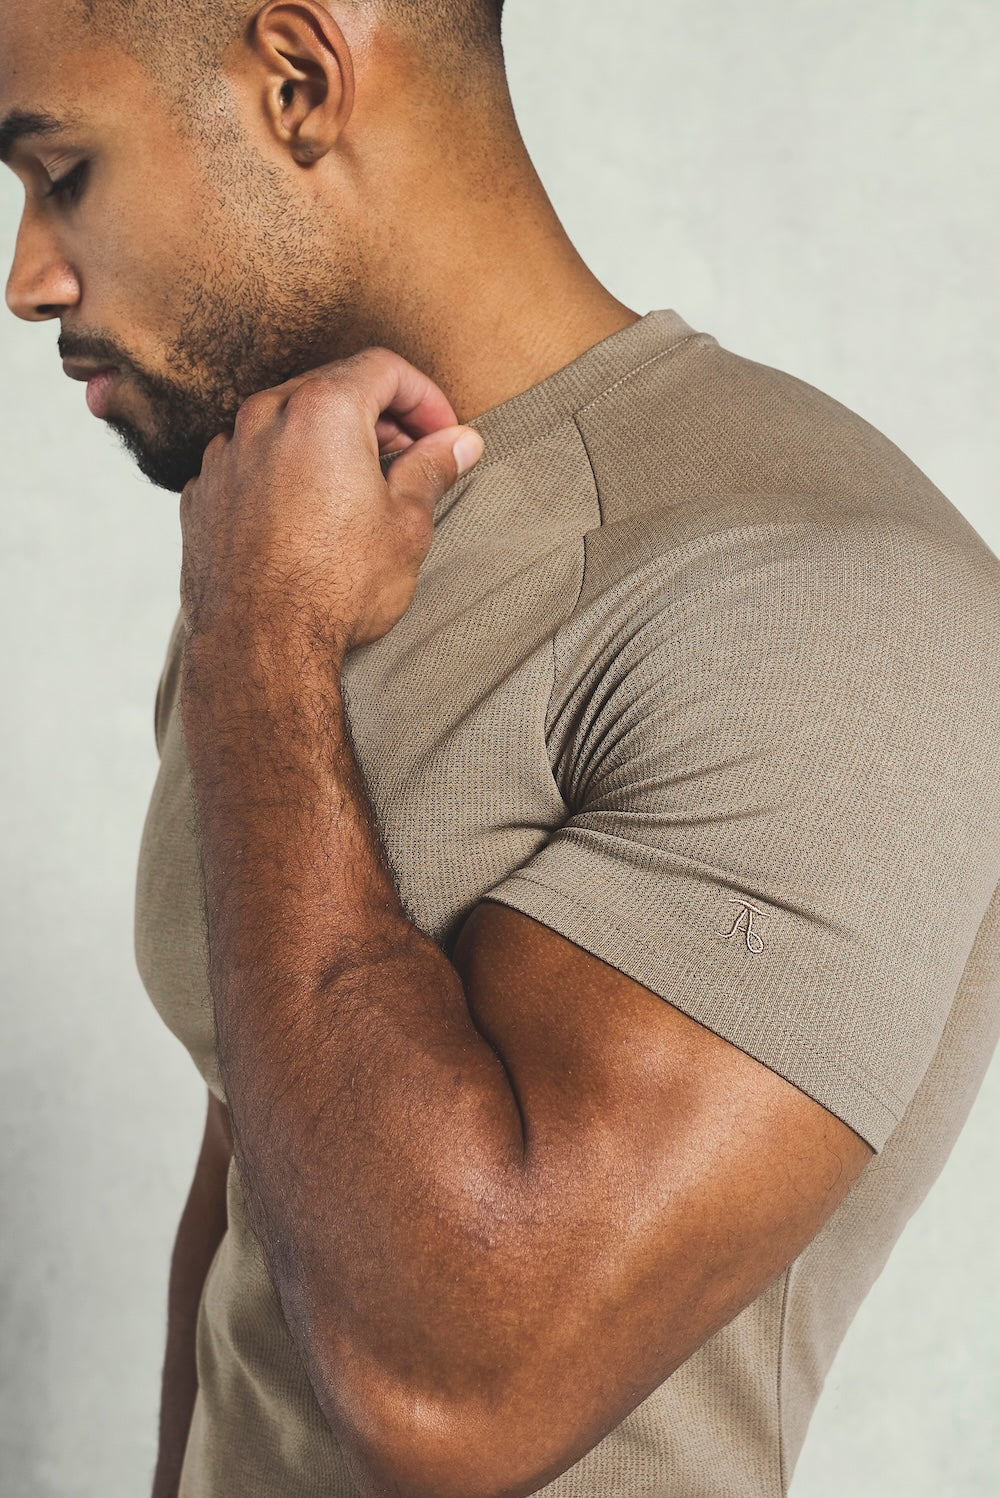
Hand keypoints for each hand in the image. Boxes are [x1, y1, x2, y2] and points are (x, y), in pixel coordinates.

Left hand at [178, 347, 483, 657]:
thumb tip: (458, 444)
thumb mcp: (405, 526)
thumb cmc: (334, 589)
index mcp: (323, 411)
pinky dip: (282, 472)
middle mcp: (265, 417)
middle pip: (332, 387)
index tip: (441, 434)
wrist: (260, 647)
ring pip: (286, 422)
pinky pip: (250, 461)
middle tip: (411, 459)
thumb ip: (431, 470)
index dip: (424, 397)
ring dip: (326, 443)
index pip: (384, 368)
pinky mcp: (203, 491)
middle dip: (379, 416)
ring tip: (357, 490)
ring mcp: (226, 453)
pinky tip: (305, 516)